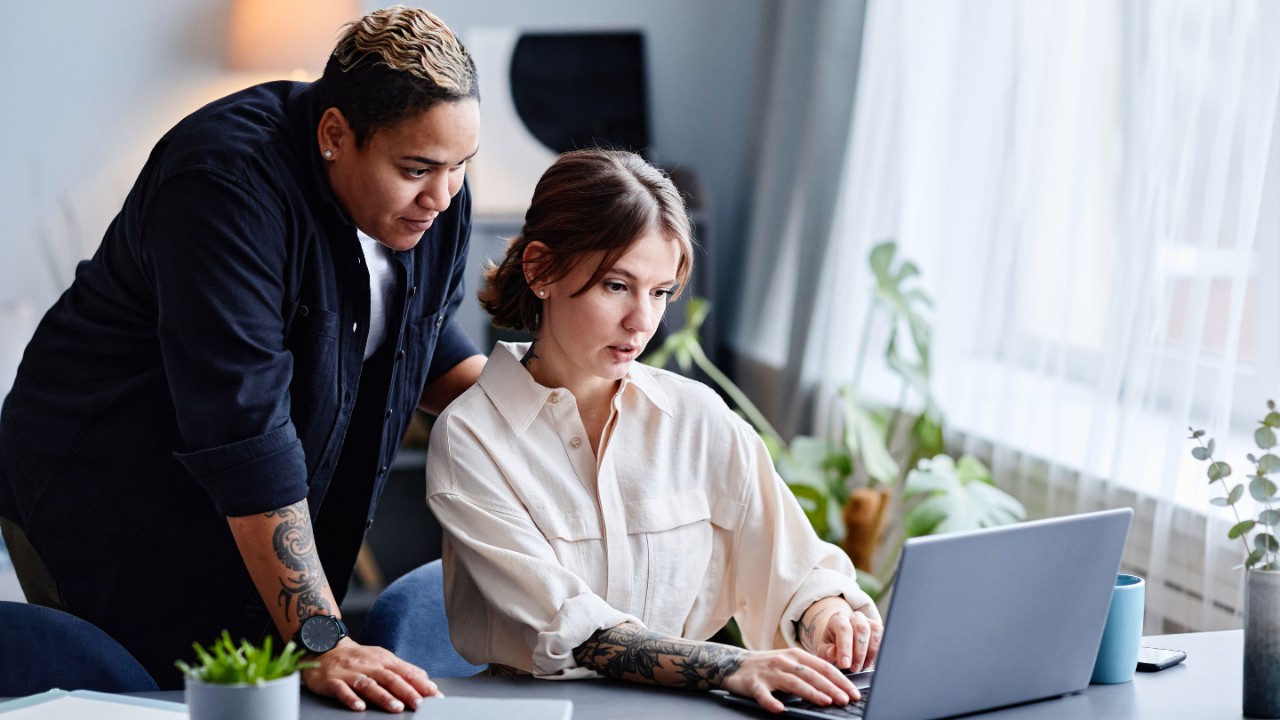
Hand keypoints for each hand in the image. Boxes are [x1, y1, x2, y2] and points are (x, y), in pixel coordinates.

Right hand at [301, 638, 441, 712]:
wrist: (325, 647)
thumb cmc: (359, 658)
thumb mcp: (383, 659)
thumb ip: (404, 670)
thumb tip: (426, 682)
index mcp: (385, 660)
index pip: (407, 672)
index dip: (422, 685)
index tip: (436, 696)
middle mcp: (371, 666)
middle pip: (391, 679)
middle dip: (407, 692)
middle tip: (419, 705)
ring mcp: (352, 673)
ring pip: (370, 685)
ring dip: (384, 697)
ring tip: (396, 708)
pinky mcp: (334, 681)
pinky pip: (342, 690)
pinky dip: (351, 699)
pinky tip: (359, 707)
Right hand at [720, 648, 858, 713]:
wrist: (734, 663)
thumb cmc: (768, 666)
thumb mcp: (790, 663)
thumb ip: (809, 671)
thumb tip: (835, 686)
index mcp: (796, 655)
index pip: (823, 667)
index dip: (839, 680)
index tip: (853, 692)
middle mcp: (784, 661)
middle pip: (811, 674)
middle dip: (831, 687)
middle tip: (845, 699)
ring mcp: (769, 672)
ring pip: (793, 682)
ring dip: (810, 692)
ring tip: (825, 701)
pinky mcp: (753, 683)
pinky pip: (763, 694)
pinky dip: (771, 702)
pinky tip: (780, 709)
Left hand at [800, 599, 882, 671]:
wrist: (841, 640)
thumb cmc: (832, 646)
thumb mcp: (824, 650)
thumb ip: (826, 651)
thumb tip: (833, 653)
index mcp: (838, 618)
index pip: (843, 629)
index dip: (845, 648)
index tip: (845, 664)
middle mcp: (854, 616)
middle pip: (861, 629)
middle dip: (859, 653)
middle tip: (854, 668)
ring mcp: (868, 621)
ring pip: (875, 631)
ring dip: (870, 653)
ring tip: (862, 666)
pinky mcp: (878, 628)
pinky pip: (883, 637)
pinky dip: (878, 652)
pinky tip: (870, 662)